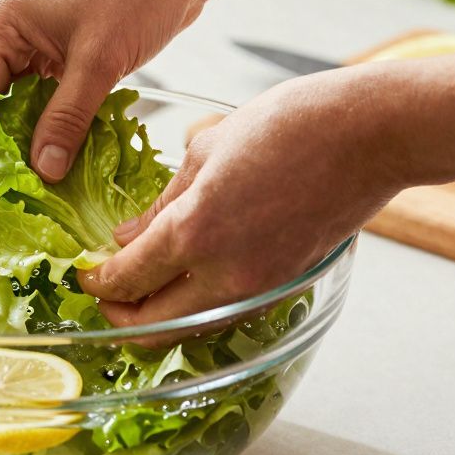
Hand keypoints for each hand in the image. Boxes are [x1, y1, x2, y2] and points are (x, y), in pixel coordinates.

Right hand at [0, 0, 206, 182]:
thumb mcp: (99, 63)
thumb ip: (66, 119)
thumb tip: (42, 171)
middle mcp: (1, 33)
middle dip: (1, 154)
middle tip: (14, 200)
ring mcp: (25, 44)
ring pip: (14, 110)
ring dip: (26, 145)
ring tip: (36, 190)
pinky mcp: (51, 55)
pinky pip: (39, 102)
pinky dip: (48, 130)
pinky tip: (59, 161)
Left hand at [80, 71, 402, 324]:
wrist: (369, 135)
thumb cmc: (290, 125)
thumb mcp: (205, 150)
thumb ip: (163, 204)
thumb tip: (130, 237)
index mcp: (194, 231)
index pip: (126, 281)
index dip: (96, 285)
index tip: (85, 277)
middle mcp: (224, 273)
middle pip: (153, 328)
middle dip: (120, 318)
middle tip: (105, 296)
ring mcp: (259, 286)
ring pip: (192, 328)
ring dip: (160, 319)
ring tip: (142, 289)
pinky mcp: (284, 286)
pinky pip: (226, 312)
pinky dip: (197, 308)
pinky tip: (187, 280)